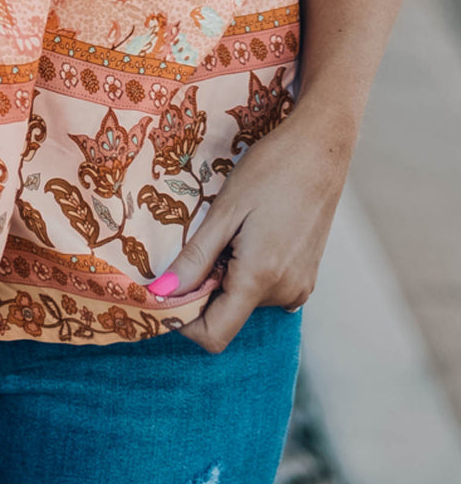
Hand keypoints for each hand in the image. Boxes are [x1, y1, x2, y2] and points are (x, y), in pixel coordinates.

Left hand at [156, 102, 353, 352]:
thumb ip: (194, 259)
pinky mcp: (307, 276)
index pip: (214, 335)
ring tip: (232, 229)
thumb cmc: (270, 171)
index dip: (182, 319)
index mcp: (260, 279)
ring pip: (245, 300)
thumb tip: (162, 294)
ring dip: (226, 275)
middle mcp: (285, 294)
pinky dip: (247, 272)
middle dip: (204, 288)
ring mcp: (300, 287)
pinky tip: (250, 234)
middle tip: (205, 239)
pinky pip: (266, 289)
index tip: (166, 289)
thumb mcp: (224, 211)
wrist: (320, 148)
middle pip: (228, 315)